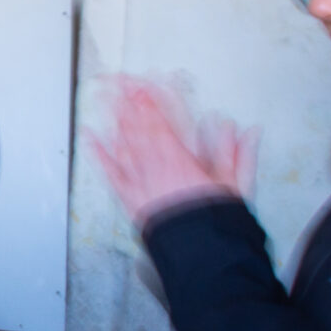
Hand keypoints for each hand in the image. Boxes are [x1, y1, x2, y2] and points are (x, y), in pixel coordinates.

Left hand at [87, 76, 257, 231]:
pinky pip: (110, 171)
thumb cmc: (215, 219)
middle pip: (139, 127)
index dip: (152, 100)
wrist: (198, 250)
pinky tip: (89, 136)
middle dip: (129, 101)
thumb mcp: (235, 186)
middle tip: (118, 80)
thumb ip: (237, 154)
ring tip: (106, 96)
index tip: (145, 81)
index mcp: (182, 160)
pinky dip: (98, 152)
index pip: (164, 122)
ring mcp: (140, 180)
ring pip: (123, 143)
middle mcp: (156, 166)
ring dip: (114, 118)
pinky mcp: (129, 197)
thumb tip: (240, 129)